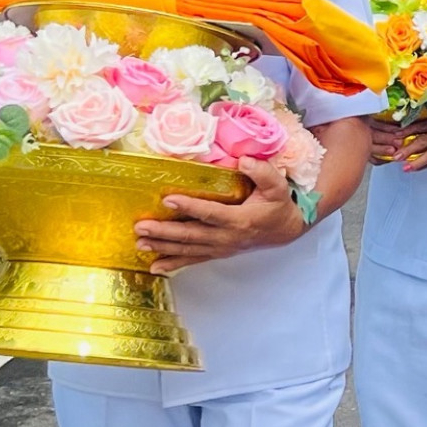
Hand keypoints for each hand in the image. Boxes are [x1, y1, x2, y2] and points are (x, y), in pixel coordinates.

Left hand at [136, 156, 308, 273]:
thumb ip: (263, 172)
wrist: (285, 230)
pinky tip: (155, 266)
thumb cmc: (278, 205)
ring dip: (163, 247)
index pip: (210, 213)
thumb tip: (244, 160)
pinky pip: (193, 260)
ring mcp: (221, 247)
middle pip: (191, 235)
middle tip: (141, 227)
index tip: (168, 200)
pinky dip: (174, 263)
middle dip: (164, 232)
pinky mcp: (217, 252)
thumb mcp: (277, 186)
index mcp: (240, 220)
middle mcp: (227, 237)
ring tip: (140, 243)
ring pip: (188, 249)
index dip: (189, 207)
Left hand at [369, 110, 426, 170]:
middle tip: (396, 156)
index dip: (406, 131)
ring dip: (416, 162)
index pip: (419, 127)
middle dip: (408, 150)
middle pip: (422, 142)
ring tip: (405, 168)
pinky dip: (424, 166)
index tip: (394, 135)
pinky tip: (414, 169)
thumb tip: (411, 122)